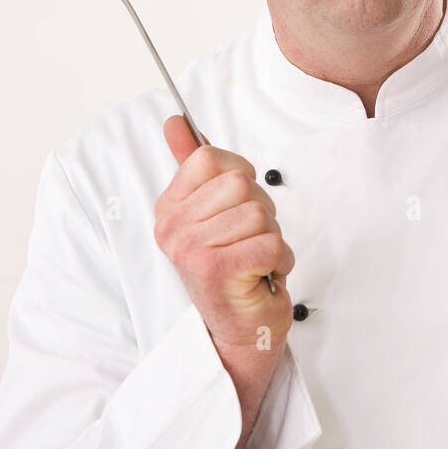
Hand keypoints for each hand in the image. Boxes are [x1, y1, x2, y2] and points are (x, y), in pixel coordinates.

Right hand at [154, 116, 295, 352]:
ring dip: (271, 238)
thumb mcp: (212, 211)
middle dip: (260, 212)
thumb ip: (194, 164)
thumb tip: (175, 120)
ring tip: (255, 260)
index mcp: (168, 207)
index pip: (210, 158)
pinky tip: (263, 275)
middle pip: (240, 183)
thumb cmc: (234, 266)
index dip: (239, 177)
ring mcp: (190, 249)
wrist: (241, 328)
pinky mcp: (217, 271)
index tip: (235, 208)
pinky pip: (270, 243)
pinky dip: (280, 260)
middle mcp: (172, 227)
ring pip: (258, 213)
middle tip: (248, 241)